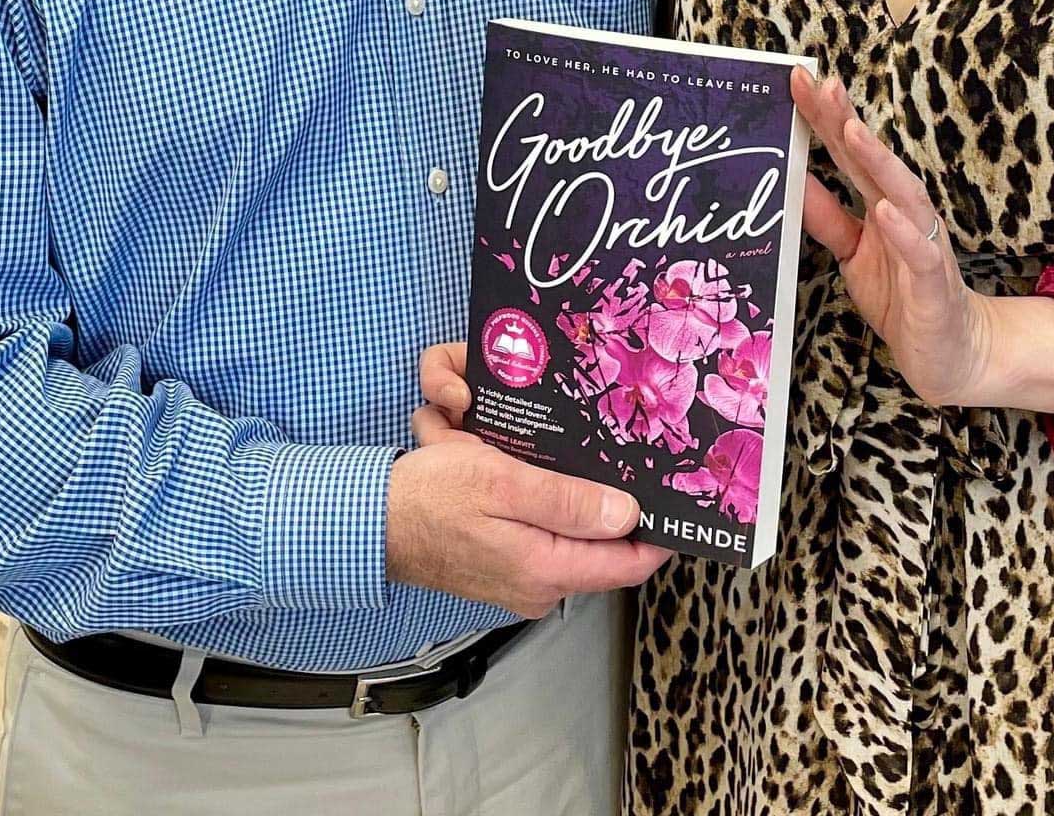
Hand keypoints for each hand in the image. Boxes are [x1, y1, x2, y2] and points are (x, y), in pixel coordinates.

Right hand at [389, 344, 670, 617]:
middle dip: (619, 511)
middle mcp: (540, 588)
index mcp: (545, 569)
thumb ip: (567, 502)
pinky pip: (549, 543)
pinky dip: (554, 514)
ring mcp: (521, 584)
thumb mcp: (502, 482)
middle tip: (631, 465)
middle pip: (605, 553)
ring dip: (583, 509)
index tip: (679, 499)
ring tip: (586, 465)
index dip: (659, 532)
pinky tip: (547, 480)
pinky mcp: (505, 570)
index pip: (629, 564)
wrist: (374, 521)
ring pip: (577, 545)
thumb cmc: (432, 497)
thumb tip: (625, 514)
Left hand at [793, 68, 996, 408]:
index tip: (796, 79)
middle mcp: (903, 214)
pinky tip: (883, 211)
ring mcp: (922, 244)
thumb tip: (791, 177)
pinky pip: (920, 252)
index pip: (848, 153)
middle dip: (848, 120)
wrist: (950, 354)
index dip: (824, 117)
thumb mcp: (852, 251)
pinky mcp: (934, 283)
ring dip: (878, 160)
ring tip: (852, 129)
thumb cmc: (901, 296)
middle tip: (823, 83)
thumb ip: (826, 216)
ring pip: (902, 193)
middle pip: (873, 160)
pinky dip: (903, 231)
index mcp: (881, 203)